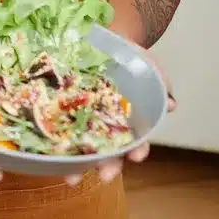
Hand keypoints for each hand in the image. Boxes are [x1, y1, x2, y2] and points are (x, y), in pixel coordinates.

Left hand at [65, 44, 175, 185]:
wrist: (106, 41)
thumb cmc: (132, 60)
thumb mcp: (149, 68)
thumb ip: (159, 86)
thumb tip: (171, 105)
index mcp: (129, 121)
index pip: (135, 142)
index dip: (137, 150)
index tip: (137, 156)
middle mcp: (107, 127)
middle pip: (109, 153)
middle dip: (108, 166)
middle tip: (104, 174)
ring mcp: (85, 120)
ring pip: (82, 148)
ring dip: (78, 165)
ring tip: (71, 176)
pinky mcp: (64, 111)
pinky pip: (57, 127)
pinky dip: (52, 142)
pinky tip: (46, 154)